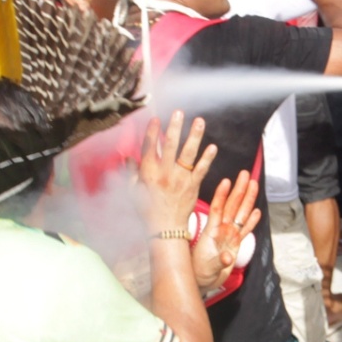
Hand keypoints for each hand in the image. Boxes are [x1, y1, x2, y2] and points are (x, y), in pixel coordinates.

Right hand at [136, 112, 216, 235]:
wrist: (165, 229)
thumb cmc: (147, 210)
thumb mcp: (133, 192)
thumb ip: (131, 173)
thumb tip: (128, 158)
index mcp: (148, 173)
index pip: (150, 148)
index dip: (153, 132)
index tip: (156, 118)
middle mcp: (165, 174)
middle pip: (170, 146)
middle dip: (174, 127)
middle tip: (179, 112)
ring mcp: (180, 179)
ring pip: (188, 154)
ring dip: (194, 136)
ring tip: (199, 121)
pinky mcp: (193, 186)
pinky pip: (201, 169)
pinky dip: (207, 158)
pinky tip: (212, 147)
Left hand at [191, 170, 261, 289]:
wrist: (202, 281)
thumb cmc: (200, 272)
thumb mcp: (208, 268)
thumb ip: (219, 262)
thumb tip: (227, 258)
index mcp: (212, 232)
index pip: (217, 209)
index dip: (222, 195)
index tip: (226, 181)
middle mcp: (222, 230)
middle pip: (233, 206)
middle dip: (239, 190)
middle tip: (245, 174)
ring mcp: (230, 236)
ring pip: (241, 214)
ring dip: (247, 199)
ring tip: (253, 184)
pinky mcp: (236, 245)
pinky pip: (245, 230)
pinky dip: (251, 221)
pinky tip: (257, 211)